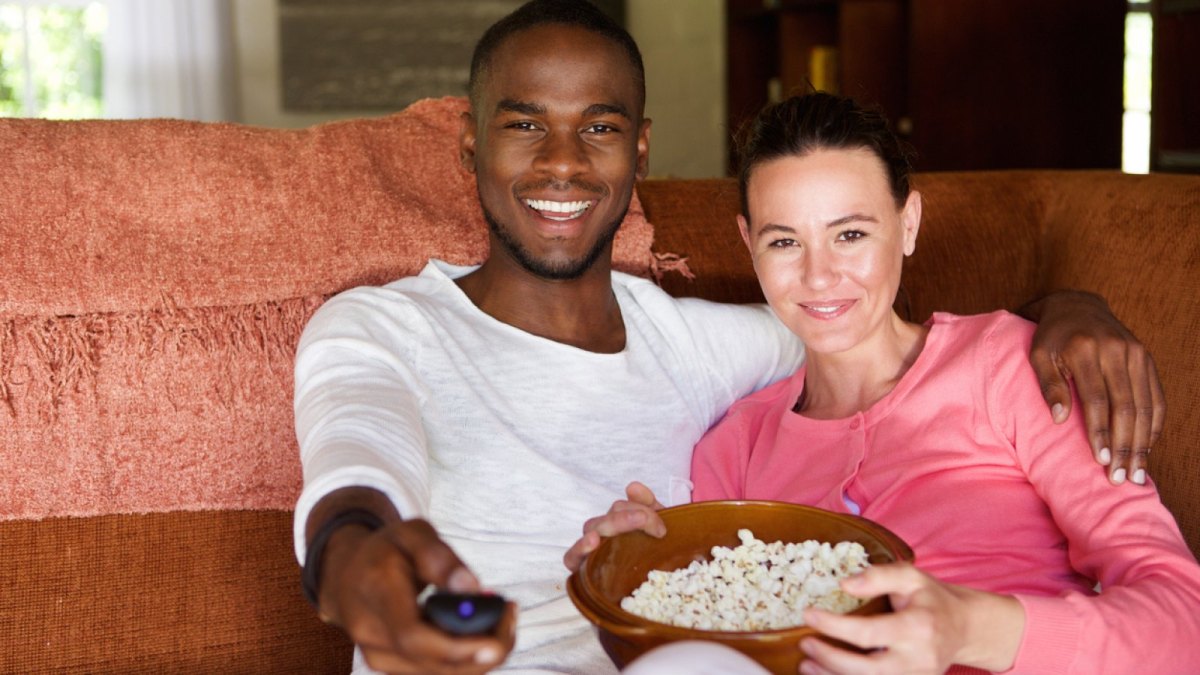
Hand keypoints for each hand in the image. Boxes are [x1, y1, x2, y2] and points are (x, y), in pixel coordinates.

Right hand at [318, 518, 516, 673]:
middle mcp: (371, 631)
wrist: (346, 574)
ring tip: (502, 618)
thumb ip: (439, 557)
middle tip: (511, 617)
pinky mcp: (390, 664)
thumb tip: (470, 587)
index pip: (413, 636)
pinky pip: (435, 670)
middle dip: (482, 651)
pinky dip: (465, 657)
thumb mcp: (412, 532)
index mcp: (376, 592)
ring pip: (437, 673)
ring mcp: (378, 653)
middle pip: (431, 663)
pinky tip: (483, 631)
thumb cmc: (384, 549)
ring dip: (479, 655)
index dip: (457, 647)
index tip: (496, 641)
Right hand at [563, 481, 665, 571]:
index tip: (662, 529)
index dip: (640, 510)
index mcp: (620, 523)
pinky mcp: (583, 571)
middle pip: (607, 518)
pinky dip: (579, 549)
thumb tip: (632, 486)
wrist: (663, 590)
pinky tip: (591, 543)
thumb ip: (650, 507)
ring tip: (608, 531)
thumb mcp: (659, 530)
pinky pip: (572, 558)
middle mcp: (604, 535)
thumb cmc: (657, 557)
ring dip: (601, 529)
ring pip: (590, 531)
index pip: (621, 507)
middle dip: (624, 518)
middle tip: (644, 522)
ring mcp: (592, 551)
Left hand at [798, 562, 1023, 674]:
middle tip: (804, 643)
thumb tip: (844, 584)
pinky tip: (826, 674)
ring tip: (806, 664)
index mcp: (918, 627)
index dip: (833, 626)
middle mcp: (918, 659)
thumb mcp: (910, 576)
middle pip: (866, 669)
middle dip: (830, 659)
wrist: (965, 628)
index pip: (867, 633)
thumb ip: (878, 576)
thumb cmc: (932, 599)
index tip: (808, 614)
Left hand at [1024, 290, 1164, 483]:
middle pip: (1125, 406)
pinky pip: (1156, 396)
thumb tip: (1058, 419)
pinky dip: (1154, 424)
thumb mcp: (1038, 355)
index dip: (1100, 431)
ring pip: (1145, 405)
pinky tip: (1148, 447)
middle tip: (1121, 477)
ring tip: (1137, 472)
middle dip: (1125, 445)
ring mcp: (1136, 353)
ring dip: (1142, 442)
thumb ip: (1048, 385)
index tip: (1101, 459)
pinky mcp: (1147, 357)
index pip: (1097, 398)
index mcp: (1085, 349)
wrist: (1077, 305)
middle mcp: (1116, 349)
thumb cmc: (1051, 337)